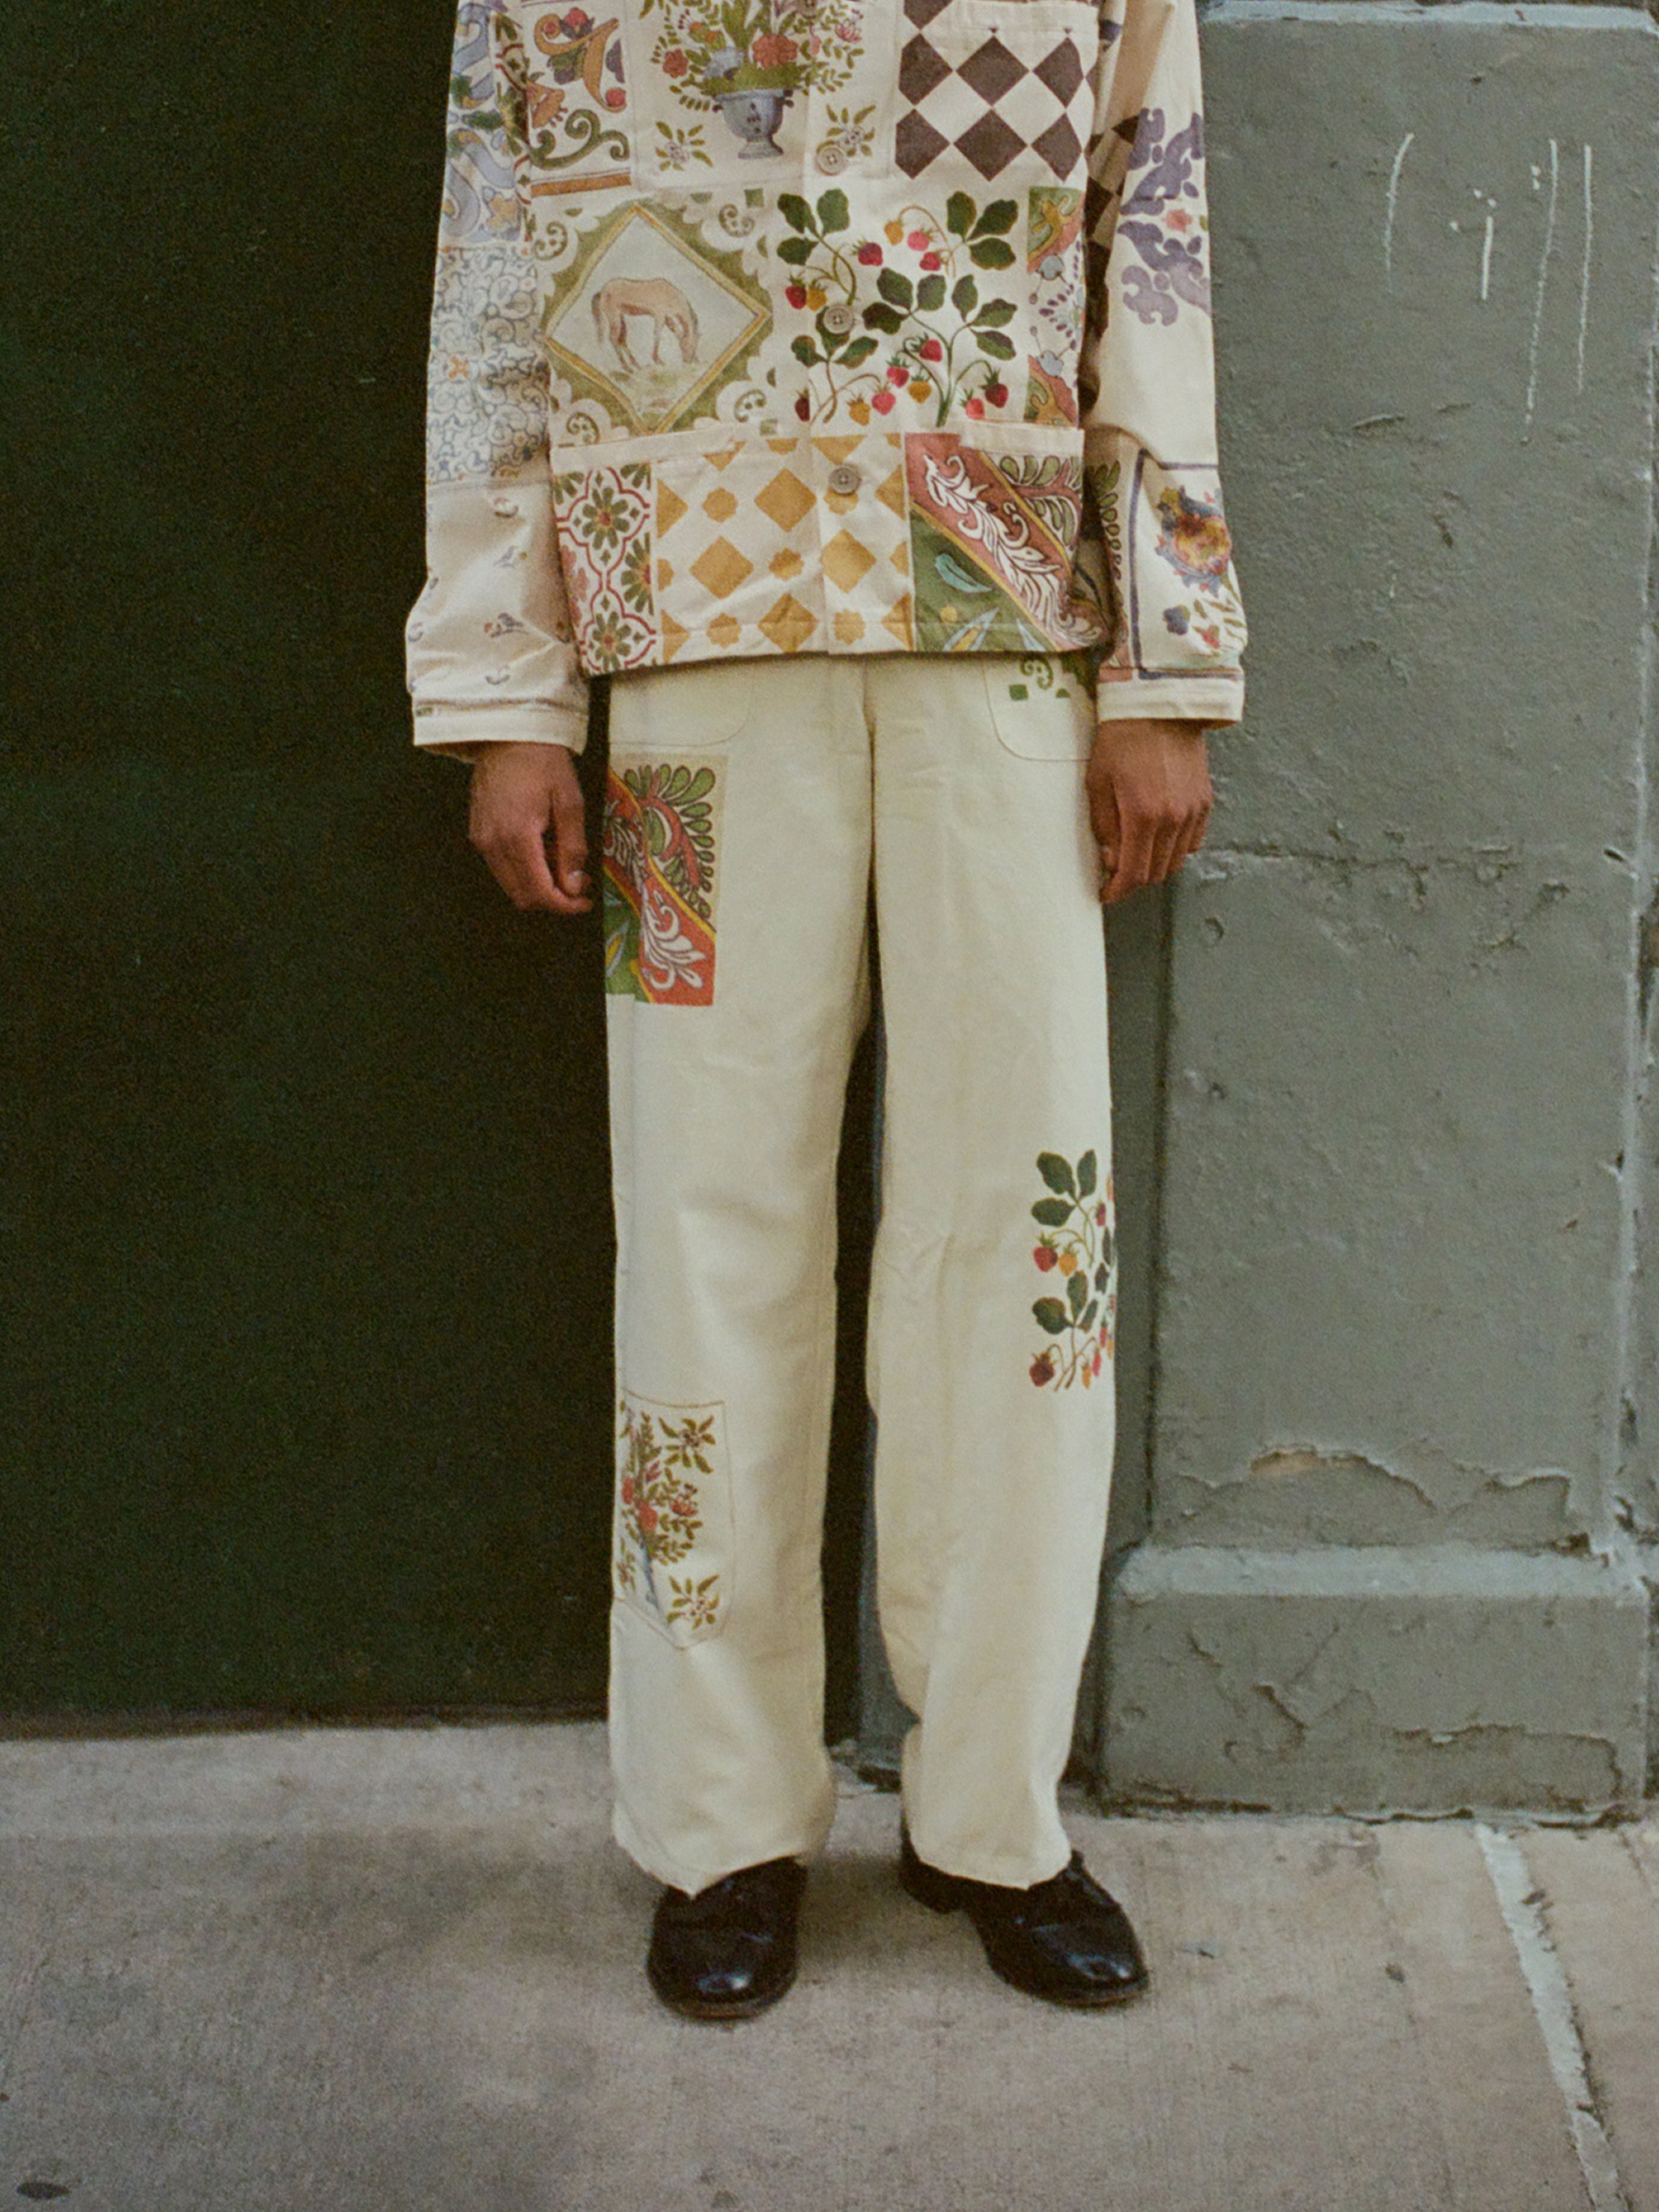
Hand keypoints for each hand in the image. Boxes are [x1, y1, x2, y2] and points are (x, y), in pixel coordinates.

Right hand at [468, 742, 591, 913]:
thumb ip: (572, 848)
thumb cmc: (542, 762)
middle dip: (553, 900)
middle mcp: (493, 844)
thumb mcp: (570, 802)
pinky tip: (542, 852)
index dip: (564, 906)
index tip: (584, 902)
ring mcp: (481, 840)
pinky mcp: (477, 834)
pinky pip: (501, 868)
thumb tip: (574, 887)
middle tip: (579, 885)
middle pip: (522, 896)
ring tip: (563, 864)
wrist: (508, 734)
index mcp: (517, 836)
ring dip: (539, 886)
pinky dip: (524, 871)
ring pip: (511, 885)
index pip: (539, 892)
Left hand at [1086, 718, 1212, 904]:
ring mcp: (1193, 811)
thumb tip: (1111, 862)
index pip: (1134, 874)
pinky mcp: (1205, 801)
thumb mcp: (1098, 782)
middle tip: (1115, 872)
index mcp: (1143, 816)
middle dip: (1134, 879)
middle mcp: (1173, 819)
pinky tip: (1159, 837)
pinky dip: (1176, 848)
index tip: (1106, 893)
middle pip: (1156, 873)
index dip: (1118, 891)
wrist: (1158, 704)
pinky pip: (1193, 841)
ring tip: (1136, 853)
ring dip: (1155, 865)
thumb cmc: (1121, 739)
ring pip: (1176, 861)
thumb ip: (1105, 827)